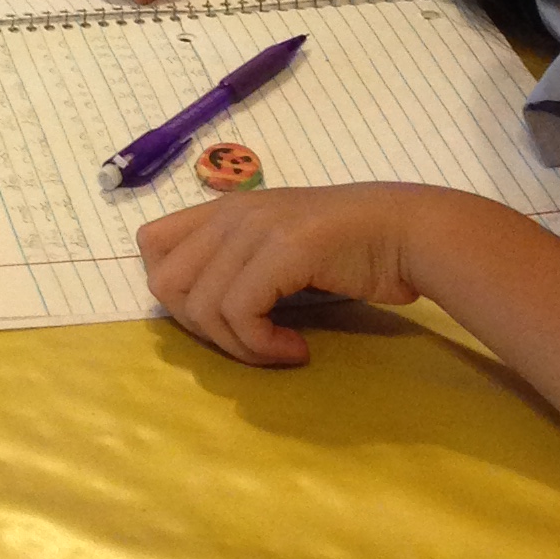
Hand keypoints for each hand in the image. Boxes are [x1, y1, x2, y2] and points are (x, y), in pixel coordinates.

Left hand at [139, 184, 439, 367]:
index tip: (218, 317)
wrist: (408, 232)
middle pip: (165, 283)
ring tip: (279, 349)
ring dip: (238, 346)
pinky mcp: (284, 250)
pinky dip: (263, 345)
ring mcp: (256, 228)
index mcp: (224, 209)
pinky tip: (297, 349)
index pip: (150, 243)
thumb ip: (238, 264)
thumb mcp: (279, 249)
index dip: (172, 290)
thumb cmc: (350, 249)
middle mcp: (231, 213)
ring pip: (202, 306)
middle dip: (199, 329)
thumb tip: (200, 312)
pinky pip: (241, 313)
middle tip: (246, 341)